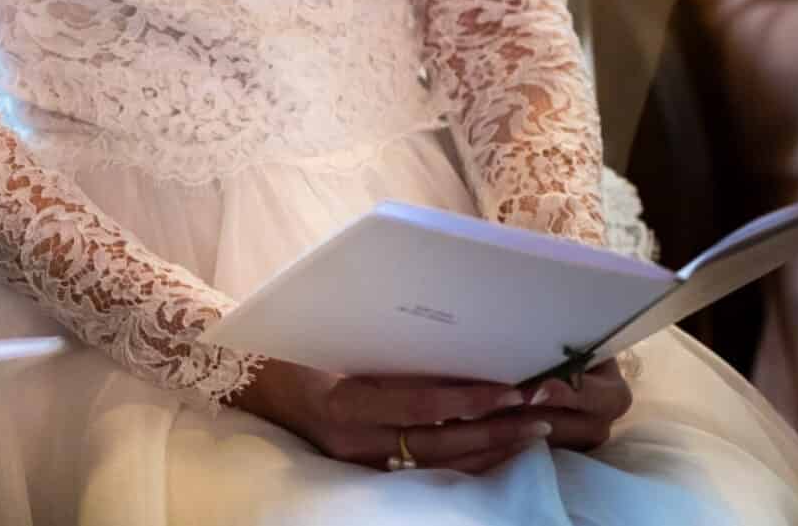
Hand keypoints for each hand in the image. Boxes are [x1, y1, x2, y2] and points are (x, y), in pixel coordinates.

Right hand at [228, 358, 563, 473]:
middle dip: (494, 430)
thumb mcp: (340, 338)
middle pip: (440, 443)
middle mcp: (356, 440)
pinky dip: (467, 459)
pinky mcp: (370, 467)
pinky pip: (427, 469)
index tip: (512, 388)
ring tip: (534, 431)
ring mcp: (363, 460)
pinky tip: (498, 447)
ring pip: (440, 463)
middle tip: (540, 414)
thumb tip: (454, 328)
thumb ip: (389, 344)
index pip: (420, 406)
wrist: (258, 382)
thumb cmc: (300, 347)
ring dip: (490, 448)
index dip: (469, 400)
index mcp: (345, 402)